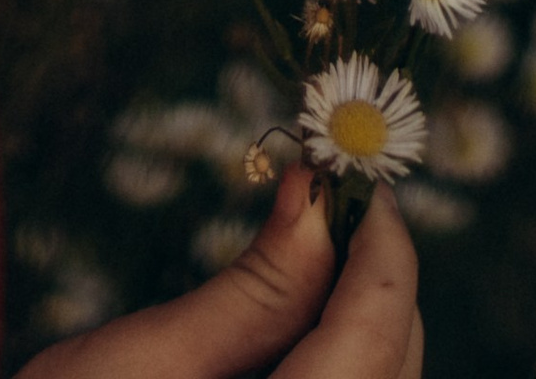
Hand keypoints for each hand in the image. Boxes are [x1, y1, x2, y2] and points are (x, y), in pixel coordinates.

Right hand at [26, 172, 419, 378]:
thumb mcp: (143, 360)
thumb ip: (250, 291)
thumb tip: (317, 196)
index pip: (375, 338)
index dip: (382, 248)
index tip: (358, 176)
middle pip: (392, 370)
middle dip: (375, 280)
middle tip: (333, 201)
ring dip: (363, 322)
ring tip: (315, 253)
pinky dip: (341, 364)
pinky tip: (301, 326)